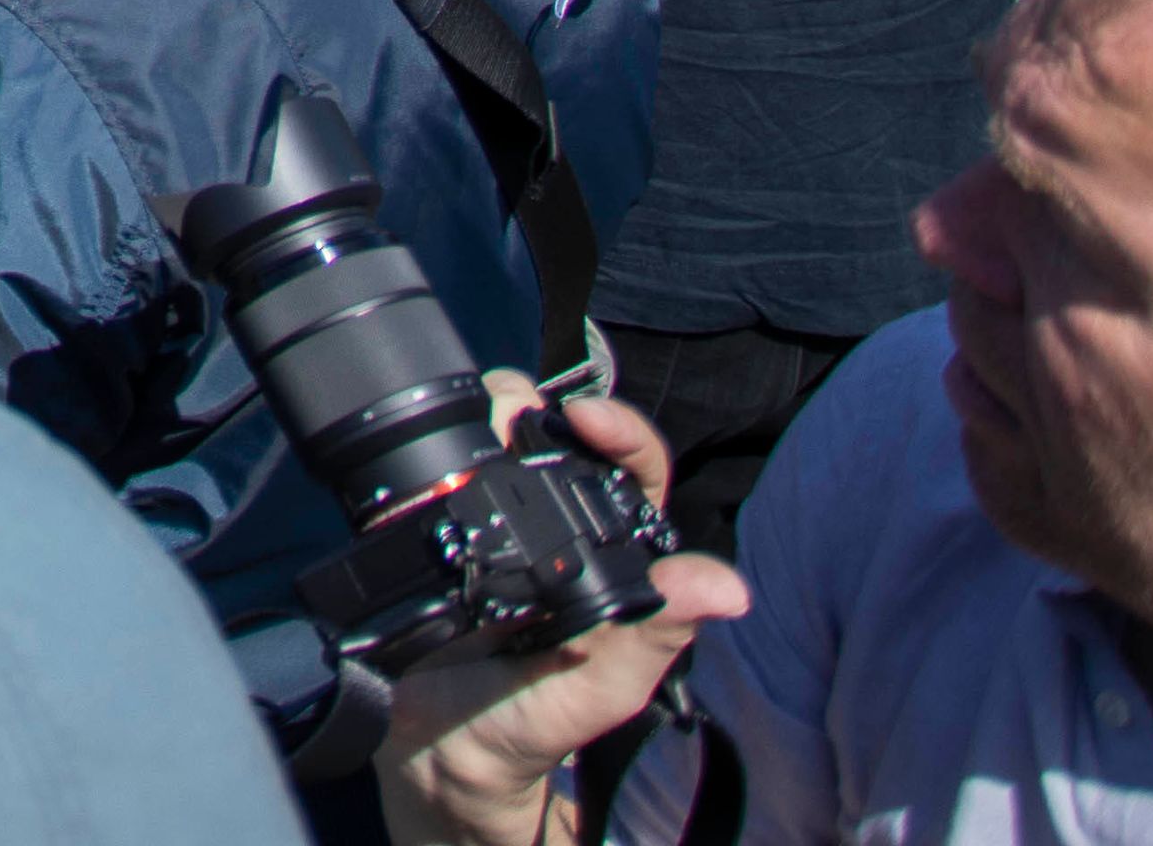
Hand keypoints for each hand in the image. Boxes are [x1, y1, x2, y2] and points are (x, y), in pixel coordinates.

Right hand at [373, 381, 747, 842]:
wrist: (437, 746)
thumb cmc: (534, 722)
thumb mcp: (605, 688)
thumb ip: (657, 635)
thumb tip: (730, 588)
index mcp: (616, 560)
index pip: (635, 473)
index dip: (622, 433)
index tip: (586, 416)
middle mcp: (559, 532)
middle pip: (557, 438)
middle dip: (532, 407)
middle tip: (505, 411)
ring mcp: (496, 525)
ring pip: (496, 441)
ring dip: (480, 418)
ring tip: (459, 427)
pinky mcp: (438, 529)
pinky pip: (437, 472)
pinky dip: (431, 449)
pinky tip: (423, 457)